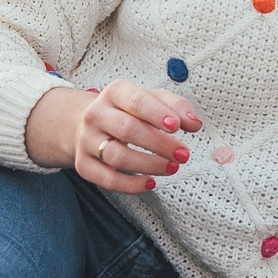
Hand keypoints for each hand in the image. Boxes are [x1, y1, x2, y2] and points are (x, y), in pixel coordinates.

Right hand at [23, 77, 202, 191]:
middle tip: (183, 154)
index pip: (136, 102)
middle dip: (159, 144)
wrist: (87, 123)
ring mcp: (87, 140)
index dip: (157, 114)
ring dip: (149, 165)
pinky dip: (130, 185)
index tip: (177, 126)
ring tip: (172, 168)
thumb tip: (194, 123)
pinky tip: (150, 183)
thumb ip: (176, 107)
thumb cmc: (128, 111)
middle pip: (128, 130)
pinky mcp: (83, 164)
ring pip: (117, 156)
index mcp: (115, 92)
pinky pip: (106, 179)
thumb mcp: (152, 99)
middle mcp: (96, 114)